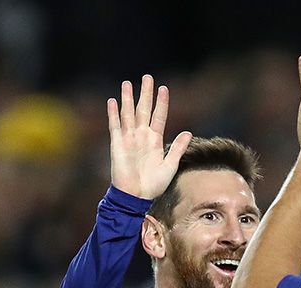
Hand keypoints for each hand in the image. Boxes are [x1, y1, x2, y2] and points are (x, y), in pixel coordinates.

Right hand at [107, 75, 191, 199]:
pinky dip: (113, 114)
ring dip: (127, 98)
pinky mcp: (117, 144)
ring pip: (128, 114)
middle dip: (145, 93)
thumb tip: (188, 133)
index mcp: (155, 140)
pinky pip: (115, 126)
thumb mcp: (170, 165)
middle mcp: (142, 136)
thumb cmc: (153, 185)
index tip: (164, 88)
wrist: (136, 196)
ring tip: (127, 83)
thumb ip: (177, 148)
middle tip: (147, 77)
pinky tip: (112, 101)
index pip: (159, 116)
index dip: (162, 103)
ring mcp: (129, 139)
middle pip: (144, 110)